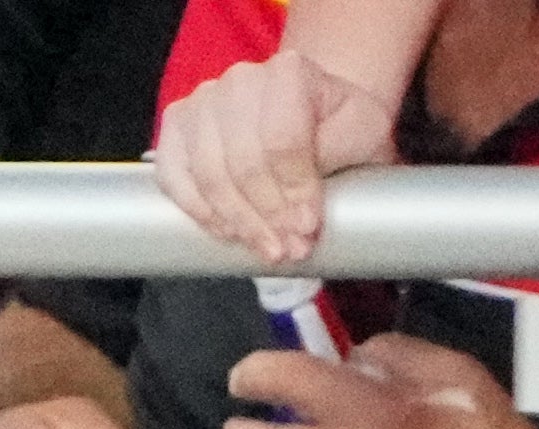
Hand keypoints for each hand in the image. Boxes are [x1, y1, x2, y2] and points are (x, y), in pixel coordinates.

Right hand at [150, 51, 400, 266]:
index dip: (293, 190)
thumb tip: (301, 209)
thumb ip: (338, 157)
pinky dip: (198, 211)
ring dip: (237, 221)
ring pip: (209, 175)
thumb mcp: (363, 131)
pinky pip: (174, 178)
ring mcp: (200, 102)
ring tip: (264, 247)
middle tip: (289, 248)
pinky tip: (225, 232)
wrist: (309, 112)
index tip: (308, 227)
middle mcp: (238, 79)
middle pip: (243, 162)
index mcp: (288, 70)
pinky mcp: (175, 128)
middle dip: (267, 214)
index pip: (281, 140)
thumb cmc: (337, 124)